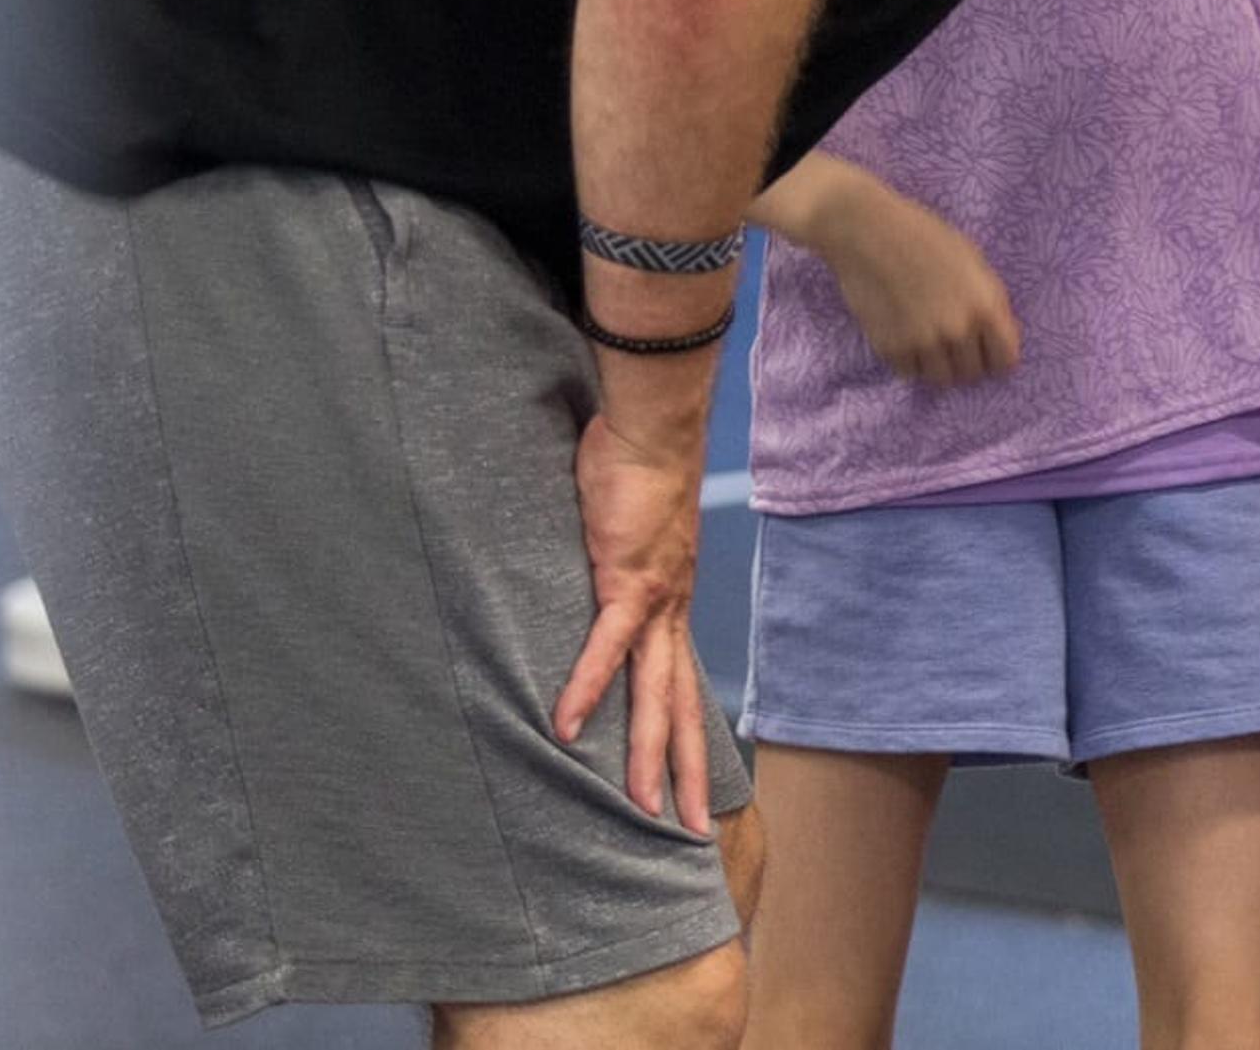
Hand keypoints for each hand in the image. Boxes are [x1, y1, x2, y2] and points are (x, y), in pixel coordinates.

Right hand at [555, 403, 716, 830]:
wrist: (653, 426)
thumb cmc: (634, 473)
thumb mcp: (623, 538)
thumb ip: (609, 569)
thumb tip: (586, 580)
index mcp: (672, 606)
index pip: (683, 687)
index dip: (689, 739)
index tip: (692, 787)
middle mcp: (673, 612)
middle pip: (683, 707)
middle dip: (688, 773)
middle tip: (692, 833)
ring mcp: (655, 599)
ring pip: (656, 693)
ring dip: (649, 753)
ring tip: (643, 809)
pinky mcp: (627, 580)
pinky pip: (606, 646)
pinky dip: (587, 687)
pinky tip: (568, 729)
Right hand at [819, 182, 1020, 387]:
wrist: (868, 231)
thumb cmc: (925, 236)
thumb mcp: (972, 262)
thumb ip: (987, 301)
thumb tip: (994, 336)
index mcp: (986, 305)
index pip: (1005, 362)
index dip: (998, 358)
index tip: (987, 352)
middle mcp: (958, 330)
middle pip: (972, 374)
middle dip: (966, 361)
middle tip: (954, 344)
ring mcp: (923, 343)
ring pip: (940, 379)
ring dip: (938, 365)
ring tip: (929, 341)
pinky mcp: (891, 349)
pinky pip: (909, 373)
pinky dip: (910, 361)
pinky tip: (905, 336)